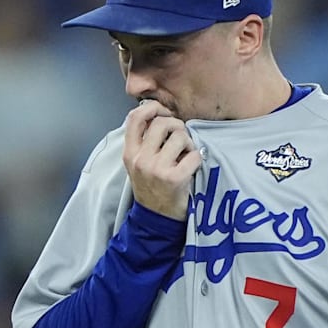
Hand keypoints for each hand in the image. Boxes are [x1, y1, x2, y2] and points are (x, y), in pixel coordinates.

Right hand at [122, 99, 201, 219]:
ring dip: (188, 143)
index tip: (163, 112)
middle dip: (177, 126)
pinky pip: (194, 155)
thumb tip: (160, 115)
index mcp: (130, 153)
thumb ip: (144, 142)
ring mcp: (156, 169)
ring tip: (186, 155)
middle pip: (162, 123)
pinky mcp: (174, 178)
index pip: (135, 118)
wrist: (156, 219)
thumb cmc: (151, 187)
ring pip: (180, 136)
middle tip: (181, 138)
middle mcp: (140, 159)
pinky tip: (192, 166)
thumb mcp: (138, 164)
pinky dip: (197, 158)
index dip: (152, 108)